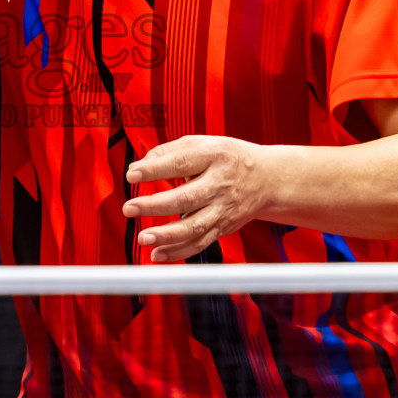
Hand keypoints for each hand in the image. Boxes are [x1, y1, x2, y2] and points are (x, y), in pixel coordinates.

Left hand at [121, 135, 274, 262]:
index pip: (181, 162)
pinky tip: (157, 254)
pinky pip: (199, 243)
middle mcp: (220, 184)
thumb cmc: (228, 158)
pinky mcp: (222, 227)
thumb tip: (140, 164)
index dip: (155, 169)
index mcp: (214, 156)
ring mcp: (223, 209)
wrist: (267, 179)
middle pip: (186, 198)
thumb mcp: (202, 143)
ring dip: (166, 235)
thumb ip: (170, 151)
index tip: (132, 173)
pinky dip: (177, 252)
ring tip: (143, 237)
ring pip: (193, 227)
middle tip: (130, 208)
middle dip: (155, 205)